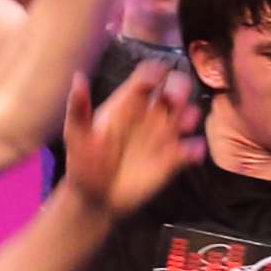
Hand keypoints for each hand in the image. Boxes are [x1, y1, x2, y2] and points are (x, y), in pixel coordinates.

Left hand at [57, 63, 194, 214]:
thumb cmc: (82, 162)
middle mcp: (148, 115)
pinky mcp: (171, 160)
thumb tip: (78, 78)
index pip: (146, 78)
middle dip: (178, 88)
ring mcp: (162, 136)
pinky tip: (190, 151)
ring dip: (190, 115)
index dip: (154, 72)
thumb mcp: (76, 135)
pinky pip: (189, 150)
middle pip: (172, 89)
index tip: (155, 78)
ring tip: (184, 123)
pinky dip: (194, 149)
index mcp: (127, 104)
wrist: (93, 198)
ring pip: (186, 115)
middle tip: (173, 99)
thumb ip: (79, 108)